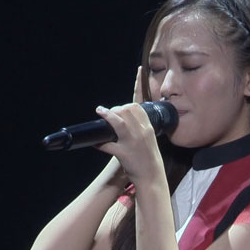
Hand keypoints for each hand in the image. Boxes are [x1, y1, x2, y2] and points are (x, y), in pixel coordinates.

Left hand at [93, 67, 164, 184]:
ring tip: (101, 114)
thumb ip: (137, 128)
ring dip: (108, 116)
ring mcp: (133, 142)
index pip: (142, 103)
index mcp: (148, 127)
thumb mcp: (146, 140)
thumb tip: (123, 120)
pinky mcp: (125, 153)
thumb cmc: (148, 159)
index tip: (139, 71)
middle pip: (128, 109)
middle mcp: (142, 131)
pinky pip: (109, 144)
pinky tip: (96, 143)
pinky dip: (100, 144)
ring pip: (119, 121)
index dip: (140, 85)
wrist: (152, 177)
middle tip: (109, 114)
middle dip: (116, 109)